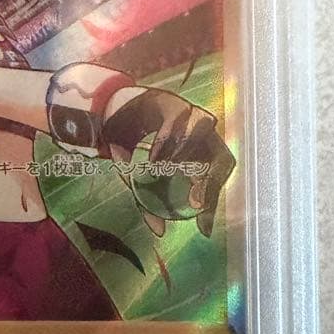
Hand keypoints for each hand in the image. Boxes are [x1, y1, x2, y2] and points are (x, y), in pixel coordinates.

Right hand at [104, 89, 234, 237]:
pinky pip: (177, 120)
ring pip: (202, 132)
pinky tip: (154, 159)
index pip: (218, 178)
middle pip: (221, 155)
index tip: (203, 227)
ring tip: (171, 179)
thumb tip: (159, 231)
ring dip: (189, 155)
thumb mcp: (142, 177)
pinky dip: (167, 141)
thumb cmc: (136, 147)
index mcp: (204, 154)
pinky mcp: (172, 102)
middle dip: (210, 181)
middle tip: (194, 203)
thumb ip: (151, 200)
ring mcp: (190, 115)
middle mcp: (204, 135)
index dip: (214, 201)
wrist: (112, 115)